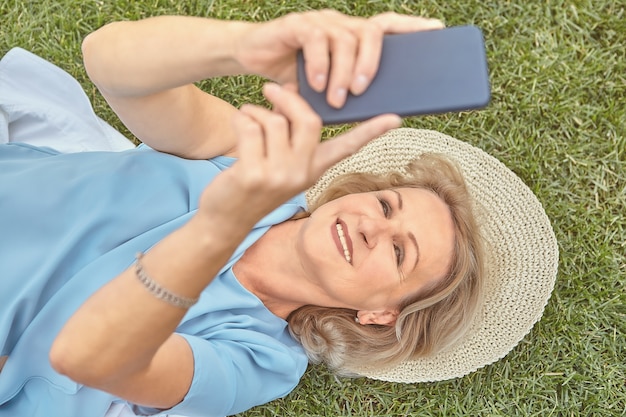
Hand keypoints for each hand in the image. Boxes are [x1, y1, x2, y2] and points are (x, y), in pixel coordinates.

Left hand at [197, 82, 400, 229]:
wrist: (226, 218)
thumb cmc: (253, 183)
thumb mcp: (279, 162)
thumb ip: (289, 132)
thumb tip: (288, 92)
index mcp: (313, 170)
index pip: (347, 147)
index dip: (371, 131)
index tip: (395, 119)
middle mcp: (301, 174)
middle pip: (308, 120)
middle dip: (288, 99)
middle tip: (270, 89)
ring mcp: (278, 176)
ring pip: (274, 121)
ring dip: (255, 111)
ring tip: (246, 117)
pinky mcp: (253, 175)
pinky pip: (250, 127)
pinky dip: (240, 118)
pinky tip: (237, 123)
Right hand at [235, 10, 443, 107]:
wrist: (252, 56)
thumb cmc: (294, 76)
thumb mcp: (327, 88)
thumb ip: (350, 93)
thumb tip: (384, 114)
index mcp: (354, 37)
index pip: (388, 25)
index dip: (412, 26)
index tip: (437, 31)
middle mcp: (341, 24)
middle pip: (370, 33)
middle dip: (372, 63)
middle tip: (364, 90)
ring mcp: (320, 22)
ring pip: (344, 38)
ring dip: (343, 71)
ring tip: (338, 97)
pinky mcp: (297, 24)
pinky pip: (315, 39)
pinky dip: (318, 63)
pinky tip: (316, 83)